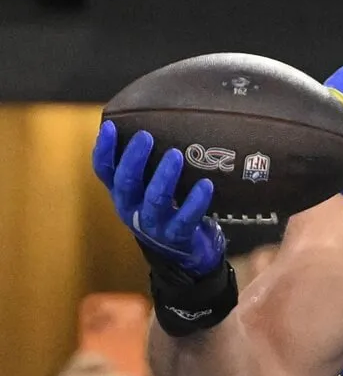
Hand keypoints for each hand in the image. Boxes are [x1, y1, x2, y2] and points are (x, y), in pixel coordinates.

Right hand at [92, 120, 224, 275]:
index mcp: (123, 193)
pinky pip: (185, 218)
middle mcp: (132, 208)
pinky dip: (195, 201)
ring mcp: (153, 224)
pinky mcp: (177, 235)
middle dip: (134, 159)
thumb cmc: (169, 209)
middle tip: (146, 136)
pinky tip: (206, 185)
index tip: (109, 126)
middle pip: (125, 183)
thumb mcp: (150, 188)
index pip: (104, 170)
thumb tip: (159, 120)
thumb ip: (149, 164)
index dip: (104, 150)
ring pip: (154, 200)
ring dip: (164, 177)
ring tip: (176, 156)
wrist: (184, 254)